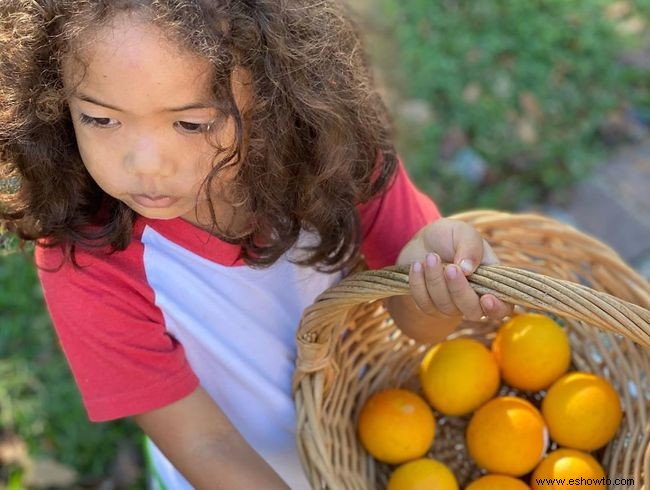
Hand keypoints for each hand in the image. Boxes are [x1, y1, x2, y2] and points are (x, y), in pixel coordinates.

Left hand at [397, 218, 512, 321]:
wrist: (421, 241)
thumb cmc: (448, 237)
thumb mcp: (463, 232)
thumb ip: (471, 246)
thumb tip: (468, 269)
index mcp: (491, 281)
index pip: (503, 307)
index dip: (497, 309)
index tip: (486, 298)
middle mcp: (473, 298)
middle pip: (472, 311)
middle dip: (459, 290)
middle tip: (450, 267)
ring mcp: (450, 306)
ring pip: (446, 307)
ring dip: (436, 281)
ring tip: (430, 257)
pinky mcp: (429, 306)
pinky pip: (424, 304)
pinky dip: (418, 284)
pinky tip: (416, 266)